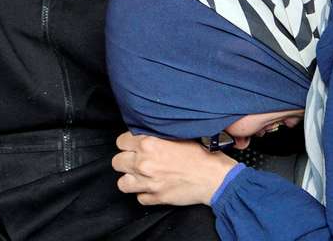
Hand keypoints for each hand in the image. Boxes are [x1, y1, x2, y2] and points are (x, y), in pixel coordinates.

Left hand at [112, 132, 237, 206]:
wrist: (215, 178)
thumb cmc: (202, 155)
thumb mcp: (177, 135)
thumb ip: (156, 136)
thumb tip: (144, 135)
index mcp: (148, 144)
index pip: (121, 142)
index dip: (127, 143)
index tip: (133, 145)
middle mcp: (144, 163)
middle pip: (117, 162)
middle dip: (125, 160)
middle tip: (136, 160)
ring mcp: (148, 183)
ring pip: (123, 183)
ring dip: (130, 179)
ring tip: (140, 176)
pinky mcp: (156, 198)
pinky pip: (139, 198)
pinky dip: (144, 194)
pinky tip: (152, 187)